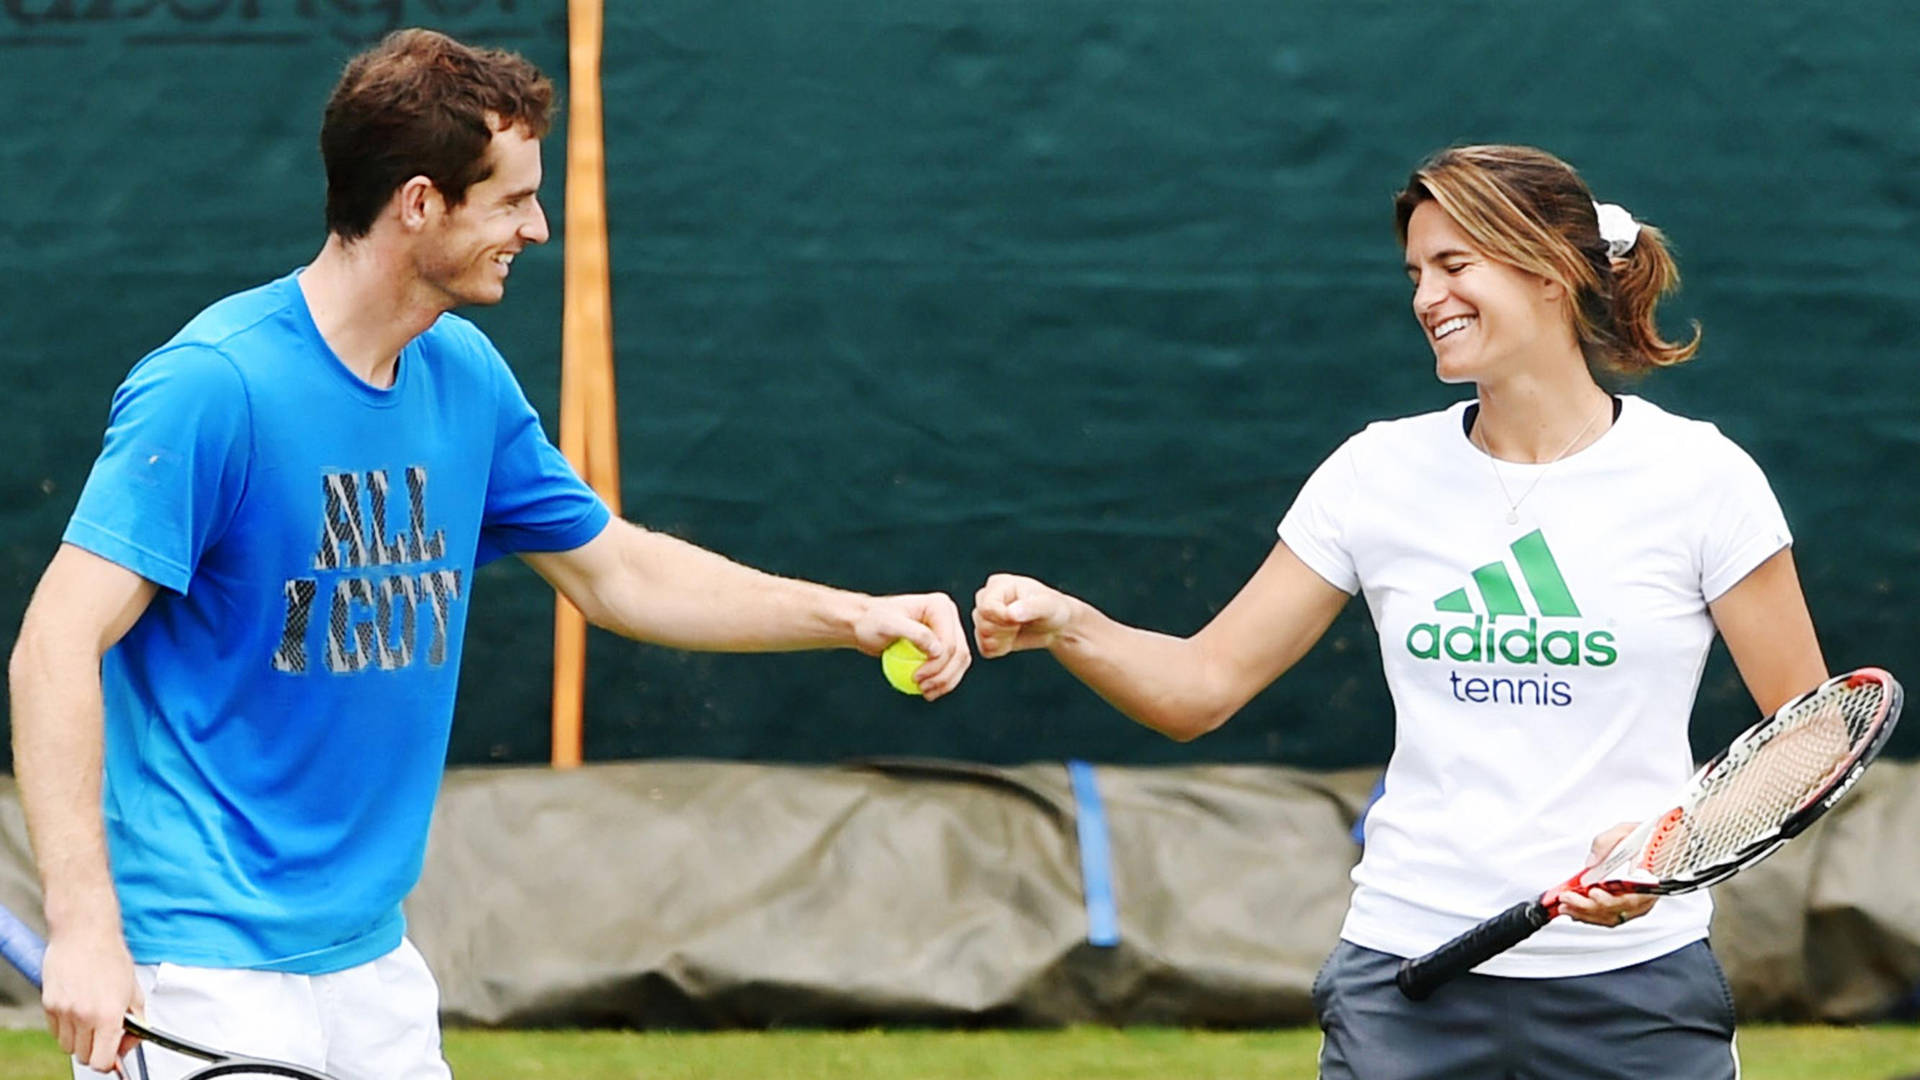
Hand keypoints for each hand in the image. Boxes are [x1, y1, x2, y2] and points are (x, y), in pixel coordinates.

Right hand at [41, 924, 142, 1072]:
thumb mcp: (133, 988)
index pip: (102, 1061)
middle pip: (84, 1056)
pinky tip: (78, 1009)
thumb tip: (133, 1037)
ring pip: (68, 1046)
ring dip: (80, 1039)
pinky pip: (56, 1031)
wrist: (83, 932)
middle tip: (106, 1033)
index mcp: (108, 1013)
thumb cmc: (109, 954)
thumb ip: (135, 1017)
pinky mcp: (49, 1004)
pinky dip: (66, 1027)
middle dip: (96, 1049)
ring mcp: (63, 1011)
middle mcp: (83, 1015)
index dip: (110, 1060)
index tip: (114, 1053)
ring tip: (91, 1019)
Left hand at [853, 592, 971, 699]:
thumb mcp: (888, 624)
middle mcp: (948, 617)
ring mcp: (948, 631)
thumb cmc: (872, 622)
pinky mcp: (943, 645)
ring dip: (946, 682)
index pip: (950, 642)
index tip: (916, 678)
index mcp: (940, 606)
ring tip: (925, 692)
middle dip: (943, 676)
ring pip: (959, 663)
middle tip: (921, 688)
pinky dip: (943, 682)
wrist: (865, 625)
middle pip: (959, 654)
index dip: (937, 664)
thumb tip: (938, 650)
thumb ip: (915, 633)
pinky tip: (928, 692)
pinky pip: (952, 667)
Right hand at [972, 574, 1078, 658]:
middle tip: (1021, 624)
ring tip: (1018, 629)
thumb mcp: (1046, 605)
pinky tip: (1012, 639)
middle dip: (1005, 630)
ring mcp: (983, 617)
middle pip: (982, 624)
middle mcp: (986, 598)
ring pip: (982, 637)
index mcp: (998, 584)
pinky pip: (984, 649)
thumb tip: (1010, 614)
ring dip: (1004, 639)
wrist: (1055, 625)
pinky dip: (1000, 649)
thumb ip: (1029, 608)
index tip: (1020, 621)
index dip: (1002, 620)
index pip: (986, 607)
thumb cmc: (1052, 608)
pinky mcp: (985, 634)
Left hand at [1558, 821, 1658, 927]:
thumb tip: (1591, 862)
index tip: (1593, 891)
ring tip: (1566, 906)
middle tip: (1568, 898)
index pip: (1632, 898)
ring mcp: (1637, 905)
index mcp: (1651, 878)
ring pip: (1611, 917)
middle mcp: (1646, 896)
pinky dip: (1590, 916)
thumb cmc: (1642, 838)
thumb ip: (1606, 843)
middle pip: (1618, 910)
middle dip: (1589, 906)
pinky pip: (1608, 917)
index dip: (1611, 898)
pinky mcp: (1626, 908)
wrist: (1651, 843)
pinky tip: (1575, 911)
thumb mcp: (1624, 831)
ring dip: (1585, 914)